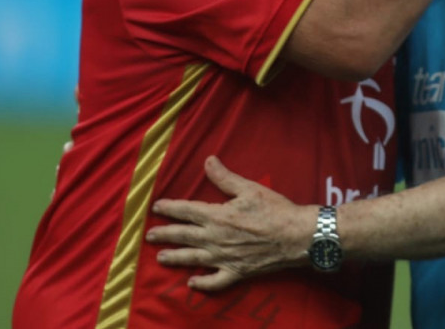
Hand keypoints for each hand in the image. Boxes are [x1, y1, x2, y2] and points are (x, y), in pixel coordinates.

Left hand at [147, 156, 315, 290]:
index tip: (156, 207)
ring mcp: (224, 258)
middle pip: (183, 236)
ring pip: (193, 259)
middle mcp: (215, 238)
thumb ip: (225, 177)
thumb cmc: (274, 210)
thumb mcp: (249, 188)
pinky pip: (214, 281)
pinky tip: (191, 283)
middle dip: (165, 234)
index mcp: (217, 216)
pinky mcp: (236, 272)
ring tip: (160, 258)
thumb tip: (208, 160)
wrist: (295, 236)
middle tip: (149, 236)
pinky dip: (202, 284)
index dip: (170, 208)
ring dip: (174, 258)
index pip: (186, 211)